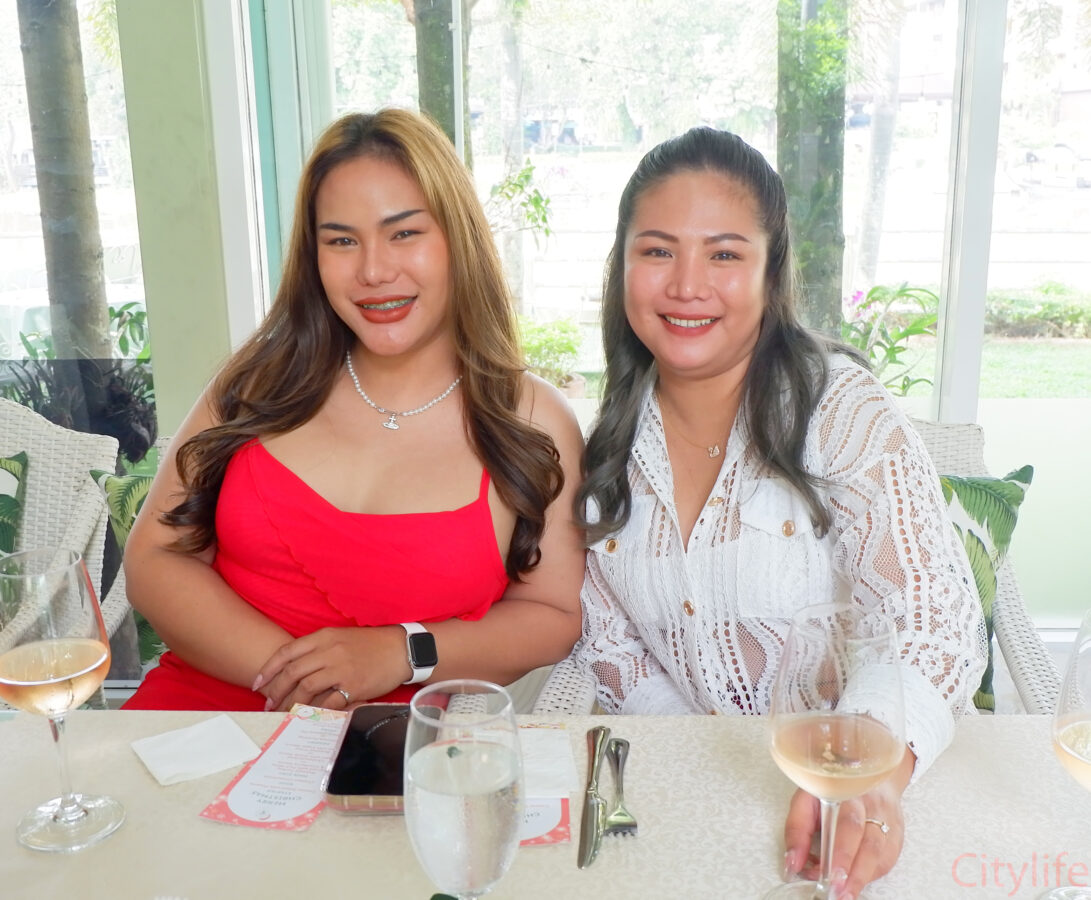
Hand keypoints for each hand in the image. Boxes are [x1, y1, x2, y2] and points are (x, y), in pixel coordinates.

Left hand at [252, 626, 405, 711]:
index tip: (257, 683)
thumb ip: (317, 648)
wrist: (400, 649)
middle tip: (268, 704)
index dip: (268, 670)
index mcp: (324, 636)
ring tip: (284, 713)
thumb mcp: (341, 637)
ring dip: (291, 703)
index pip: (287, 652)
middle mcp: (329, 651)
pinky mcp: (354, 686)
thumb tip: (293, 668)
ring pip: (305, 688)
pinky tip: (308, 717)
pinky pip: (328, 702)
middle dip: (275, 691)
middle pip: (292, 672)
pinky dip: (315, 711)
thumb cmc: (370, 644)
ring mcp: (341, 669)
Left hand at [782, 783, 903, 899]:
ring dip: (862, 877)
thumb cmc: (832, 788)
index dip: (839, 851)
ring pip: (881, 852)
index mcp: (847, 792)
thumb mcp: (806, 798)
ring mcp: (888, 819)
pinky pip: (888, 858)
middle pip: (868, 841)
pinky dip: (872, 873)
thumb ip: (797, 829)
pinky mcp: (896, 833)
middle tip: (837, 891)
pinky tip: (857, 881)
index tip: (825, 873)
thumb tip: (792, 864)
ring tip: (846, 895)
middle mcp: (872, 805)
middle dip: (851, 870)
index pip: (847, 823)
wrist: (866, 770)